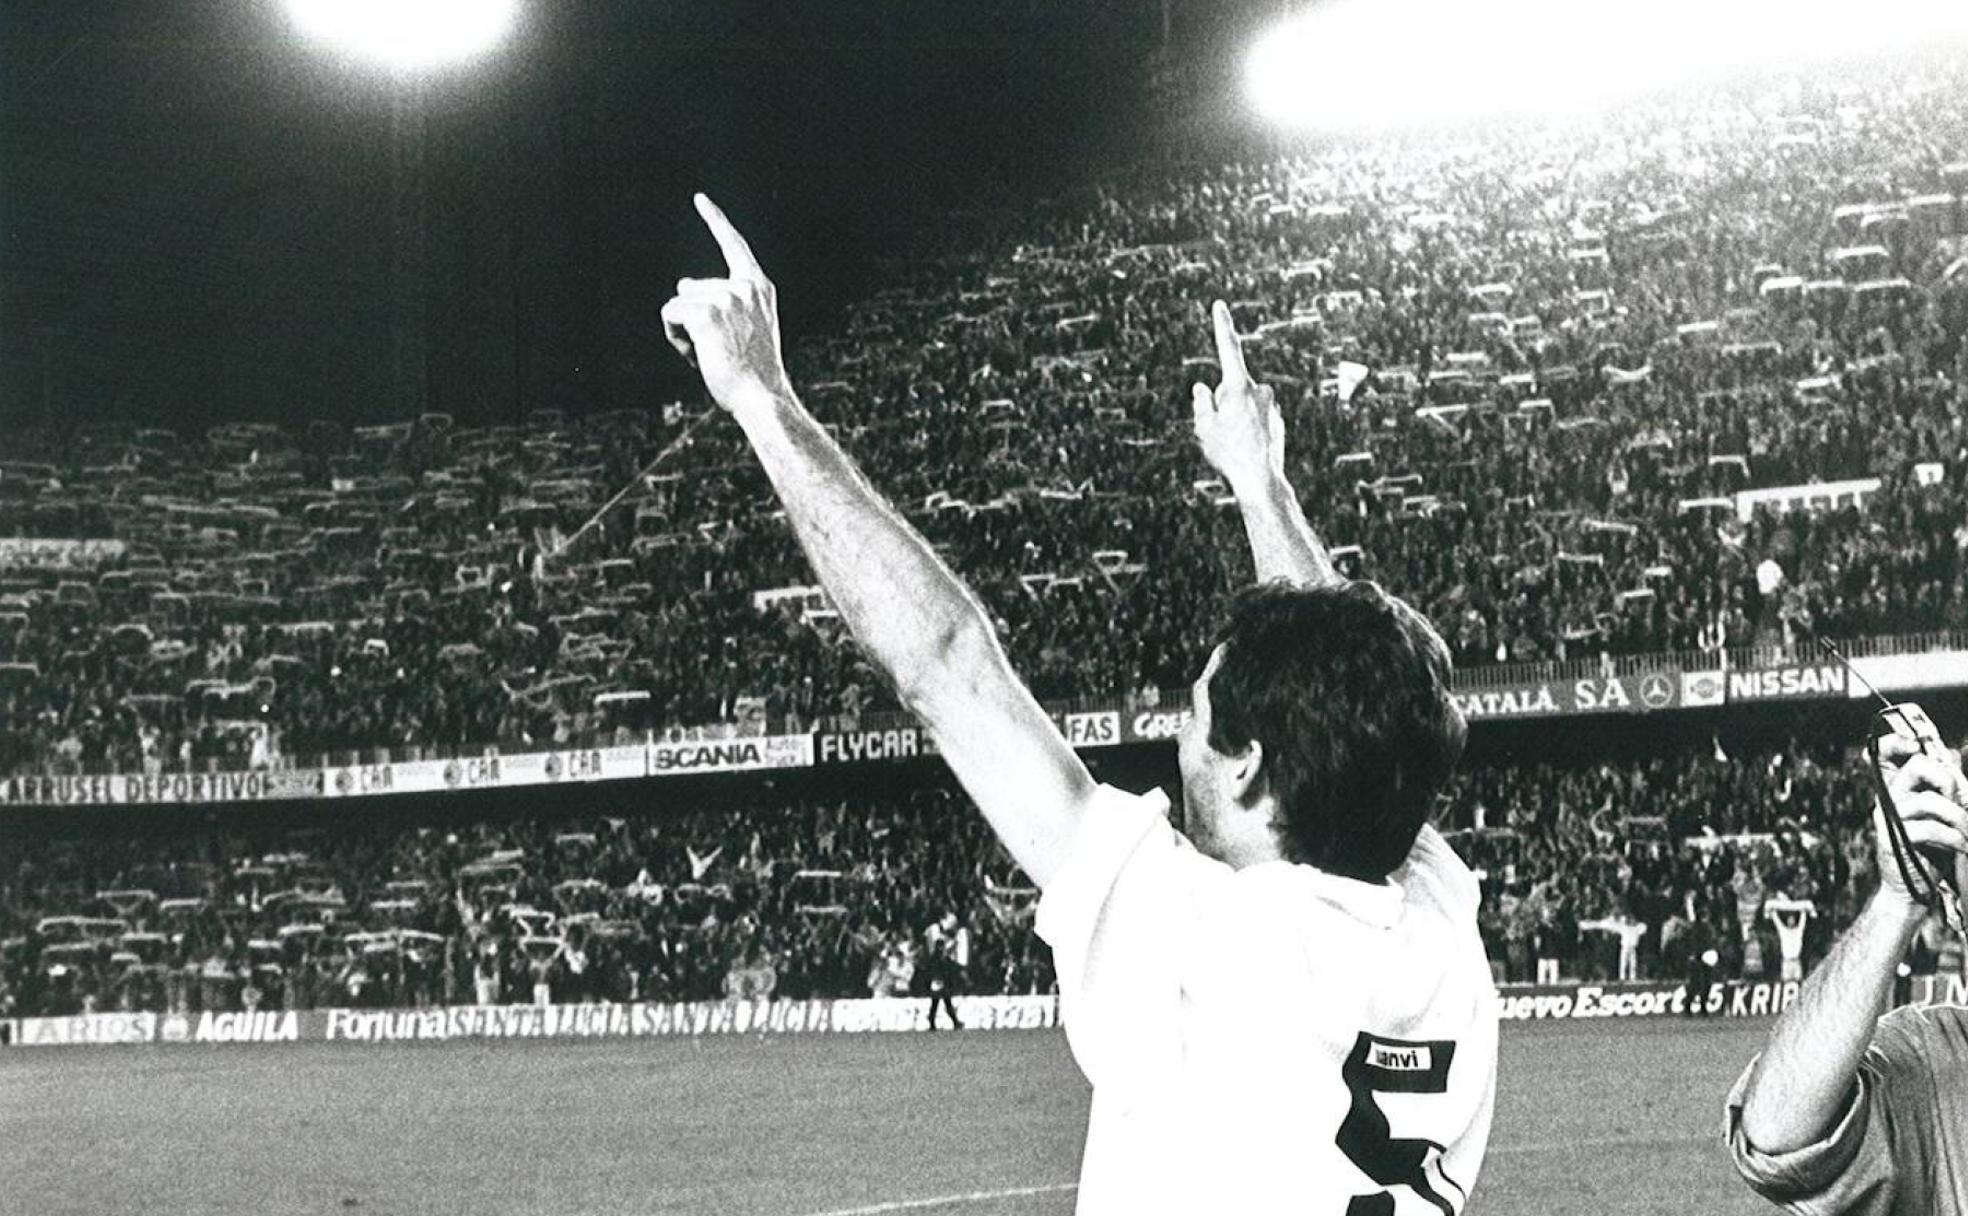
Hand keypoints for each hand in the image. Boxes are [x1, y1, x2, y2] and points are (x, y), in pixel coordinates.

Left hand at [661, 194, 795, 414]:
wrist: (762, 397)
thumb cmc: (752, 372)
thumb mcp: (745, 329)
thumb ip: (720, 302)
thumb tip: (682, 284)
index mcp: (759, 288)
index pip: (734, 245)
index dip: (715, 220)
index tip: (700, 199)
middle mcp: (744, 287)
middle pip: (690, 288)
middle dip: (691, 319)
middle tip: (716, 349)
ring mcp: (726, 298)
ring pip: (678, 304)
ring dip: (683, 332)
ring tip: (710, 355)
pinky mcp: (707, 313)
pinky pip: (670, 316)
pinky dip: (675, 337)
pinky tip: (696, 355)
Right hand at [1191, 299, 1284, 494]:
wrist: (1261, 480)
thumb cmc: (1229, 453)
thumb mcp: (1203, 427)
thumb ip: (1201, 402)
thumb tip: (1203, 388)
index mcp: (1239, 386)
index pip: (1228, 348)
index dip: (1222, 326)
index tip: (1219, 305)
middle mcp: (1260, 390)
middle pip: (1231, 388)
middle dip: (1222, 402)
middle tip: (1221, 432)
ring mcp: (1271, 405)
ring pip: (1244, 405)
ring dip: (1236, 417)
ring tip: (1235, 443)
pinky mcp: (1278, 421)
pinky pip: (1256, 419)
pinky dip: (1249, 429)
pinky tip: (1247, 449)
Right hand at [1870, 710, 1967, 911]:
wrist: (1916, 888)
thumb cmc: (1932, 849)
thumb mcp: (1941, 813)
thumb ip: (1943, 785)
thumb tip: (1953, 755)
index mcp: (1897, 788)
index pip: (1884, 753)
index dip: (1898, 741)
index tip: (1916, 744)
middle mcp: (1888, 798)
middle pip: (1917, 766)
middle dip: (1948, 781)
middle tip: (1957, 802)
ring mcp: (1889, 819)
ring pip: (1930, 801)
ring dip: (1960, 818)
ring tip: (1966, 833)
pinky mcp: (1895, 840)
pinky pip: (1931, 829)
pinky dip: (1954, 839)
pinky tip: (1960, 847)